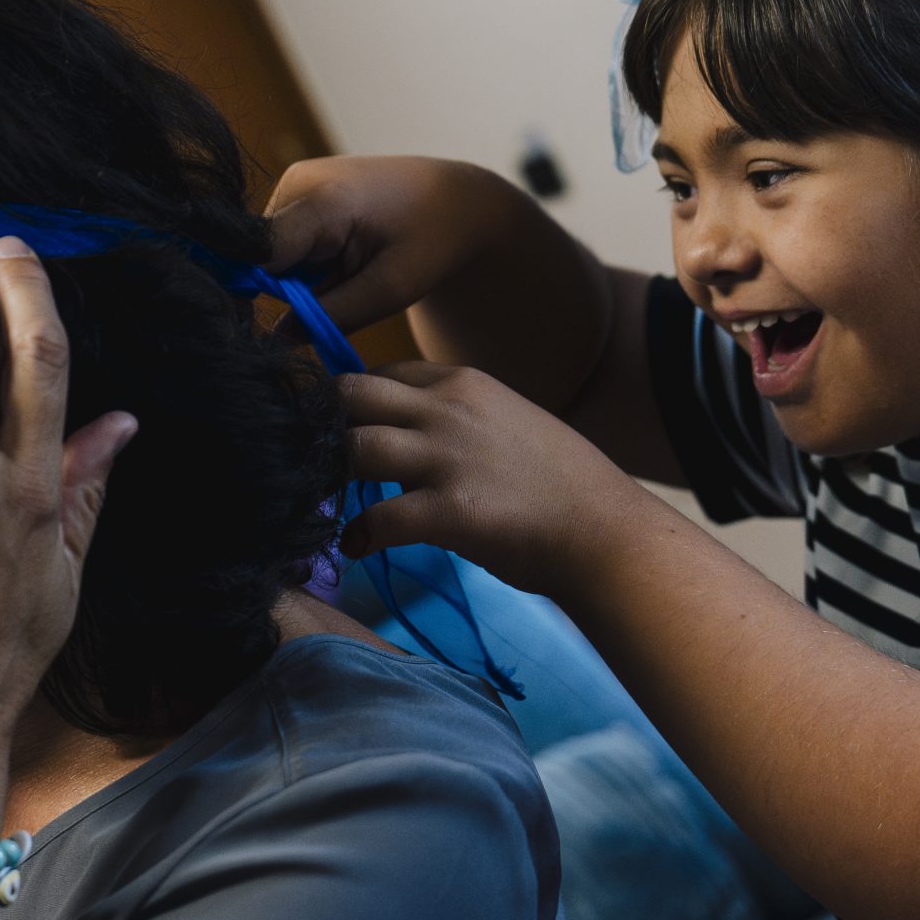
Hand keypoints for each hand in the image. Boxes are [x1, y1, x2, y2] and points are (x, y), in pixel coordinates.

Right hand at [265, 155, 589, 337]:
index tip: (299, 317)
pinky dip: (309, 261)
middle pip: (263, 257)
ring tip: (352, 270)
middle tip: (345, 289)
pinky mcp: (300, 188)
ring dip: (302, 275)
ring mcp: (296, 180)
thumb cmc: (433, 242)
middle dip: (292, 288)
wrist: (456, 200)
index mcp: (321, 200)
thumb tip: (276, 340)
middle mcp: (298, 181)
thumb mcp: (389, 290)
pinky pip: (284, 240)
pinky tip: (345, 257)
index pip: (259, 258)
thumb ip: (329, 316)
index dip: (268, 295)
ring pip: (272, 252)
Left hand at [339, 362, 627, 596]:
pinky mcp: (449, 510)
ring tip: (328, 503)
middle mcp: (447, 409)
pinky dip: (357, 535)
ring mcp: (446, 457)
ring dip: (330, 476)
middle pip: (349, 395)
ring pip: (352, 447)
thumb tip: (412, 438)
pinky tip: (357, 546)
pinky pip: (377, 518)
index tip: (337, 432)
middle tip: (315, 464)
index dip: (348, 403)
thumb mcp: (506, 422)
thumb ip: (456, 420)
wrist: (604, 529)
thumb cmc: (561, 483)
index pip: (379, 372)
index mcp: (462, 383)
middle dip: (322, 426)